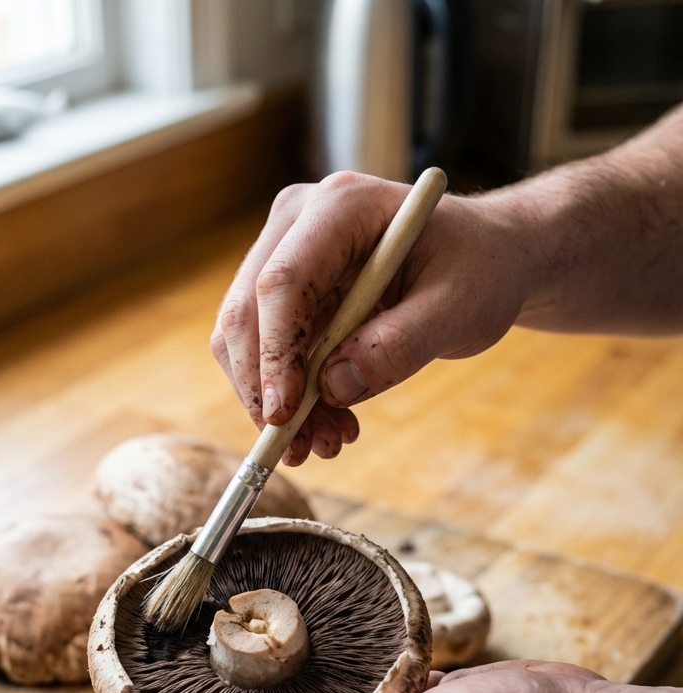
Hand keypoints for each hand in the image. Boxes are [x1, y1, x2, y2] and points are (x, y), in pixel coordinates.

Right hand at [210, 173, 532, 464]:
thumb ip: (400, 346)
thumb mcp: (459, 309)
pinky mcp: (288, 295)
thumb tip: (333, 388)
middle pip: (246, 312)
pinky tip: (331, 423)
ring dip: (276, 404)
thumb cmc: (478, 271)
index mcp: (343, 206)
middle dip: (264, 389)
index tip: (285, 414)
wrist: (483, 261)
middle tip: (298, 449)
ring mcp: (286, 256)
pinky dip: (290, 399)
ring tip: (328, 443)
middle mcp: (299, 223)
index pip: (282, 282)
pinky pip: (267, 355)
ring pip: (247, 342)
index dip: (275, 352)